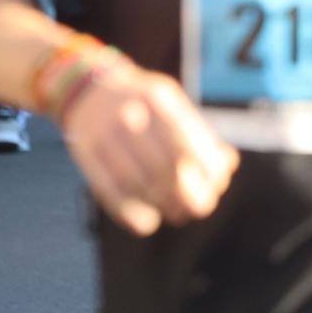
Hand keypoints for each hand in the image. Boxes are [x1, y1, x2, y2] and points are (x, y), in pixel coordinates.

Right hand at [61, 58, 239, 236]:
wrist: (88, 89)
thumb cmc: (143, 103)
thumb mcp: (171, 104)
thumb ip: (197, 132)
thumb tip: (227, 166)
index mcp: (158, 98)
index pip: (188, 141)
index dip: (207, 171)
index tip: (218, 185)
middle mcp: (128, 113)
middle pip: (164, 166)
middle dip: (188, 194)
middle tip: (200, 208)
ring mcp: (102, 134)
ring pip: (136, 182)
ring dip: (162, 206)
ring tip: (178, 214)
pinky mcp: (84, 154)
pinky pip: (107, 190)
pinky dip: (129, 213)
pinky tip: (147, 223)